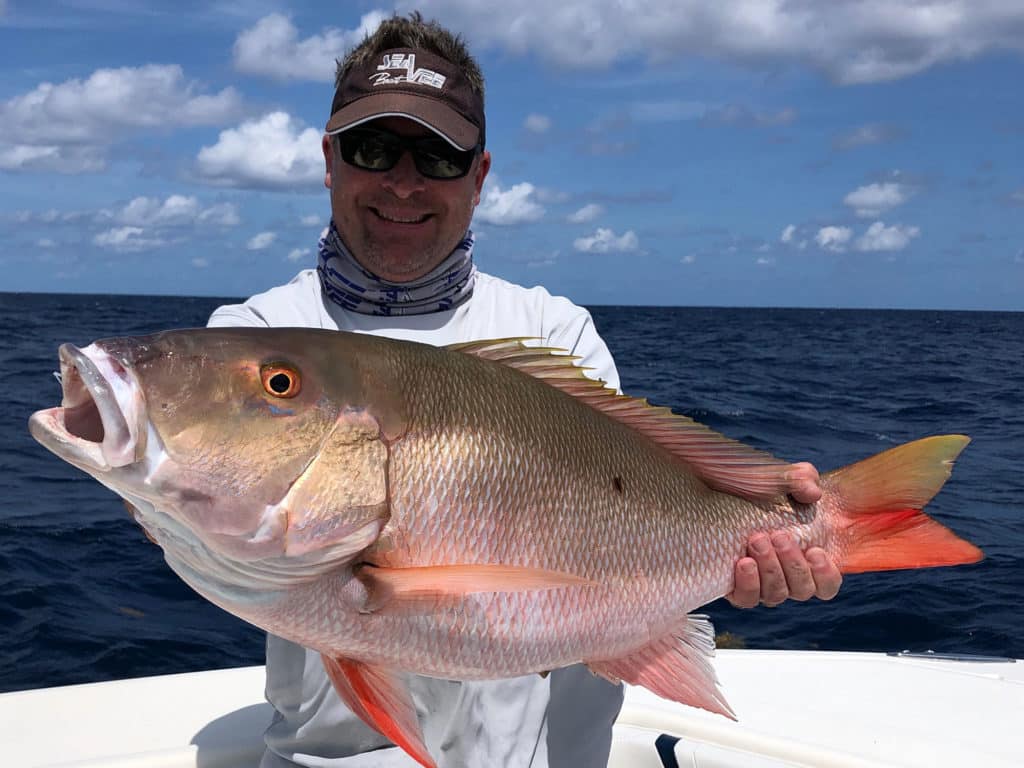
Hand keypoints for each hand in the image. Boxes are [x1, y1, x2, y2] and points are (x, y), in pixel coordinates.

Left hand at [727, 462, 840, 607]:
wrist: (711, 486)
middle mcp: (784, 574)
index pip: (826, 584)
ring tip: (758, 541)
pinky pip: (747, 599)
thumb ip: (801, 478)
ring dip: (771, 570)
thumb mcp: (778, 476)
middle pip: (802, 589)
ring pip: (775, 594)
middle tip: (779, 536)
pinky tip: (743, 562)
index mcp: (805, 556)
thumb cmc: (752, 484)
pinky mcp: (733, 585)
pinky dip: (748, 584)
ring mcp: (759, 582)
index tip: (815, 551)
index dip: (826, 575)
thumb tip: (812, 492)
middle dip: (793, 565)